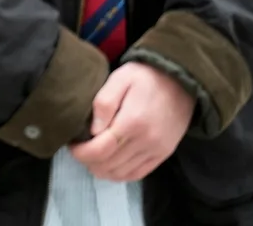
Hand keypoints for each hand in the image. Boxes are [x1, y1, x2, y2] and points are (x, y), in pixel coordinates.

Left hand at [69, 62, 194, 181]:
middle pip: (109, 164)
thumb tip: (93, 130)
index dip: (81, 152)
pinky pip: (138, 174)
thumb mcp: (120, 79)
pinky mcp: (163, 154)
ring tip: (90, 157)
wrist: (181, 81)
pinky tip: (109, 166)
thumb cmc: (146, 77)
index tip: (72, 145)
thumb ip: (104, 103)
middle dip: (88, 161)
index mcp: (132, 122)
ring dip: (102, 170)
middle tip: (78, 150)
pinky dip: (120, 175)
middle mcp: (146, 141)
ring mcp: (157, 150)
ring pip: (122, 173)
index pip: (100, 150)